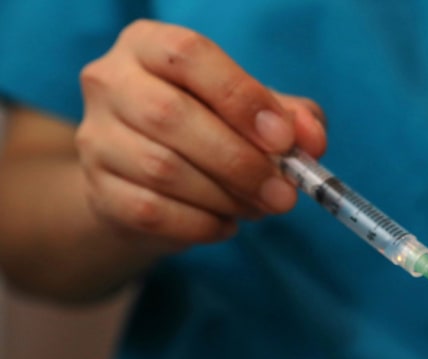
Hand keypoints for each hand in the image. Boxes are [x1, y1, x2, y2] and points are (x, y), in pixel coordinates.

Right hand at [76, 19, 325, 254]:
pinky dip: (201, 224)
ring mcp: (96, 138)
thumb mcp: (258, 115)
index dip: (240, 97)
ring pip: (162, 169)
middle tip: (284, 195)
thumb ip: (292, 119)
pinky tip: (225, 224)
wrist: (152, 184)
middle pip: (170, 117)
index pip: (190, 56)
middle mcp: (111, 82)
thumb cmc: (212, 133)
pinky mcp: (98, 190)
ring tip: (256, 207)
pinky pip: (151, 211)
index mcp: (150, 46)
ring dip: (225, 197)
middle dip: (240, 162)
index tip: (283, 140)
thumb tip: (312, 140)